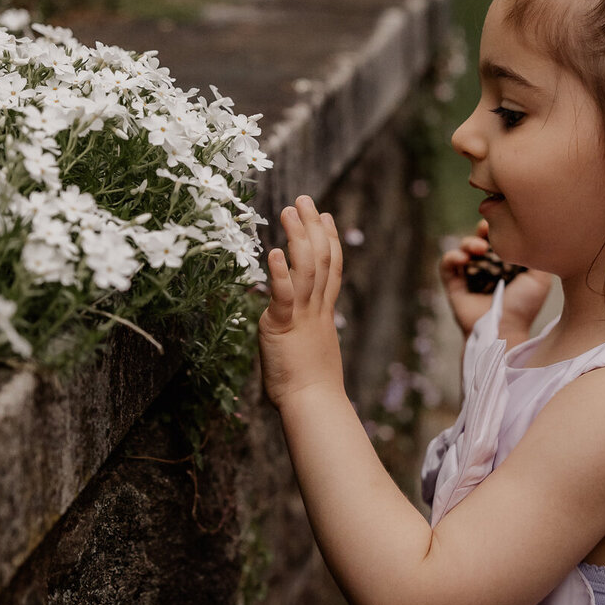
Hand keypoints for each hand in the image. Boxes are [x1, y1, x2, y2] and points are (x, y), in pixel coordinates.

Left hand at [258, 195, 345, 409]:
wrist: (313, 405)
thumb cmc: (310, 389)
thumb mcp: (310, 351)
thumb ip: (304, 334)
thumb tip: (297, 333)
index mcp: (323, 313)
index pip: (331, 269)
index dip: (329, 239)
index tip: (325, 216)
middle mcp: (316, 309)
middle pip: (321, 259)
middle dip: (312, 226)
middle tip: (304, 199)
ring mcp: (302, 316)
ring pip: (306, 269)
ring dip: (298, 237)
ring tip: (289, 210)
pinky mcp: (283, 326)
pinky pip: (284, 295)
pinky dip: (280, 272)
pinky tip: (274, 251)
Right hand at [439, 220, 551, 340]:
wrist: (506, 331)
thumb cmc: (524, 307)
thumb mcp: (540, 279)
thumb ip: (540, 258)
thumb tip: (536, 237)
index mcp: (506, 265)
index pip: (499, 239)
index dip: (498, 228)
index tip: (502, 223)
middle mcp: (486, 269)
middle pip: (479, 239)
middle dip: (481, 230)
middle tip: (486, 228)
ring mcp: (469, 277)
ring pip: (462, 248)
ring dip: (468, 242)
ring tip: (479, 249)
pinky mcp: (454, 286)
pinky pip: (446, 265)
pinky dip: (452, 257)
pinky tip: (463, 259)